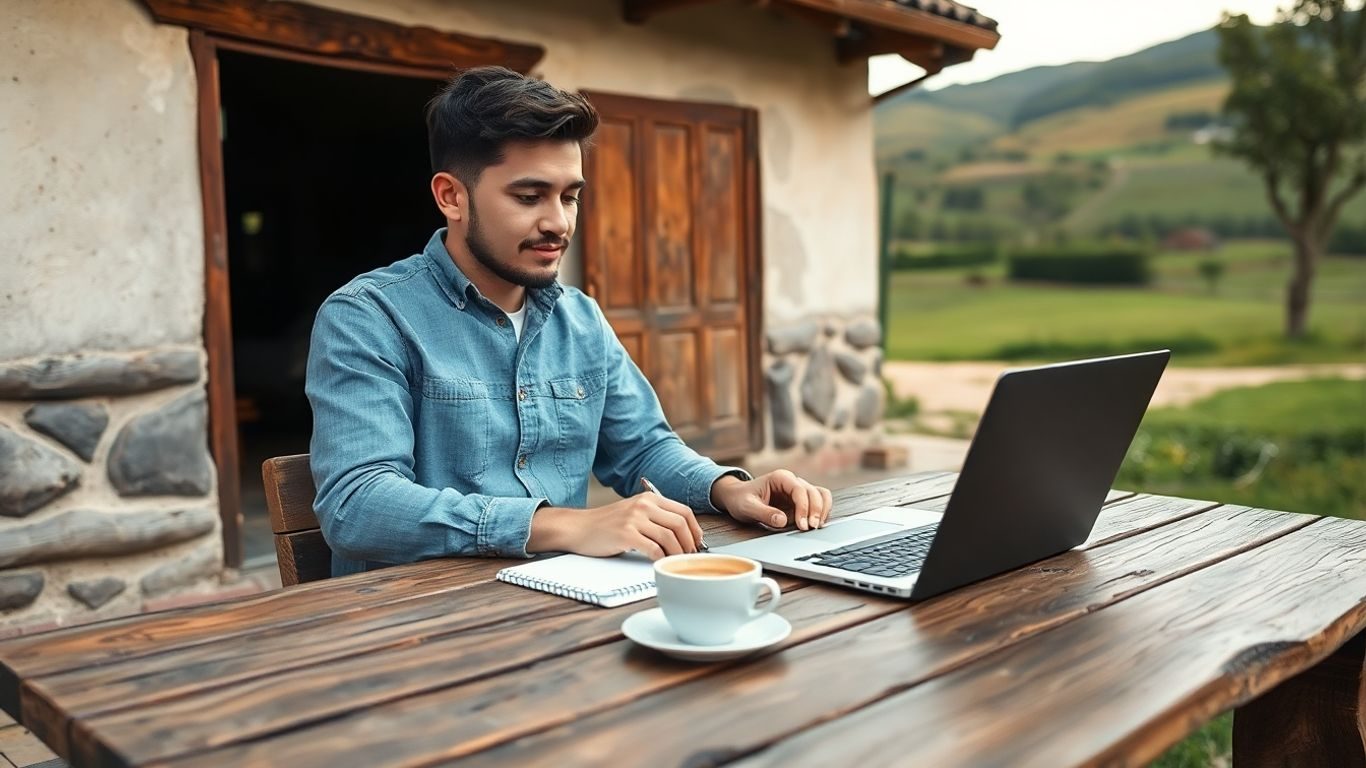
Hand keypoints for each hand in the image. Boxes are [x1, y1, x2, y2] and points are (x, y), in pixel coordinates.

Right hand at [527, 493, 703, 558]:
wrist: (578, 528)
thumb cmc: (607, 524)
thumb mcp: (634, 512)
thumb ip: (655, 518)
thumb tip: (683, 535)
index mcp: (649, 498)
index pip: (684, 511)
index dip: (695, 530)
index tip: (697, 543)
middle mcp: (644, 505)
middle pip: (680, 524)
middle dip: (689, 543)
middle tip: (689, 557)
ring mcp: (634, 519)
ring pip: (669, 537)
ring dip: (677, 553)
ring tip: (675, 562)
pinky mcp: (626, 534)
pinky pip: (653, 549)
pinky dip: (660, 559)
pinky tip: (659, 563)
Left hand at [711, 470, 832, 530]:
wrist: (737, 498)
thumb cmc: (741, 499)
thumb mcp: (747, 507)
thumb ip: (764, 513)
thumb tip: (782, 520)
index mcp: (780, 477)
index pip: (799, 490)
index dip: (804, 507)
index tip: (802, 525)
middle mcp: (792, 481)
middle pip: (814, 492)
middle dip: (815, 510)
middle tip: (810, 528)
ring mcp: (798, 491)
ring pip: (821, 495)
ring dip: (822, 510)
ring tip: (816, 527)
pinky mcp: (801, 502)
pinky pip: (819, 503)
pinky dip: (822, 513)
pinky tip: (816, 525)